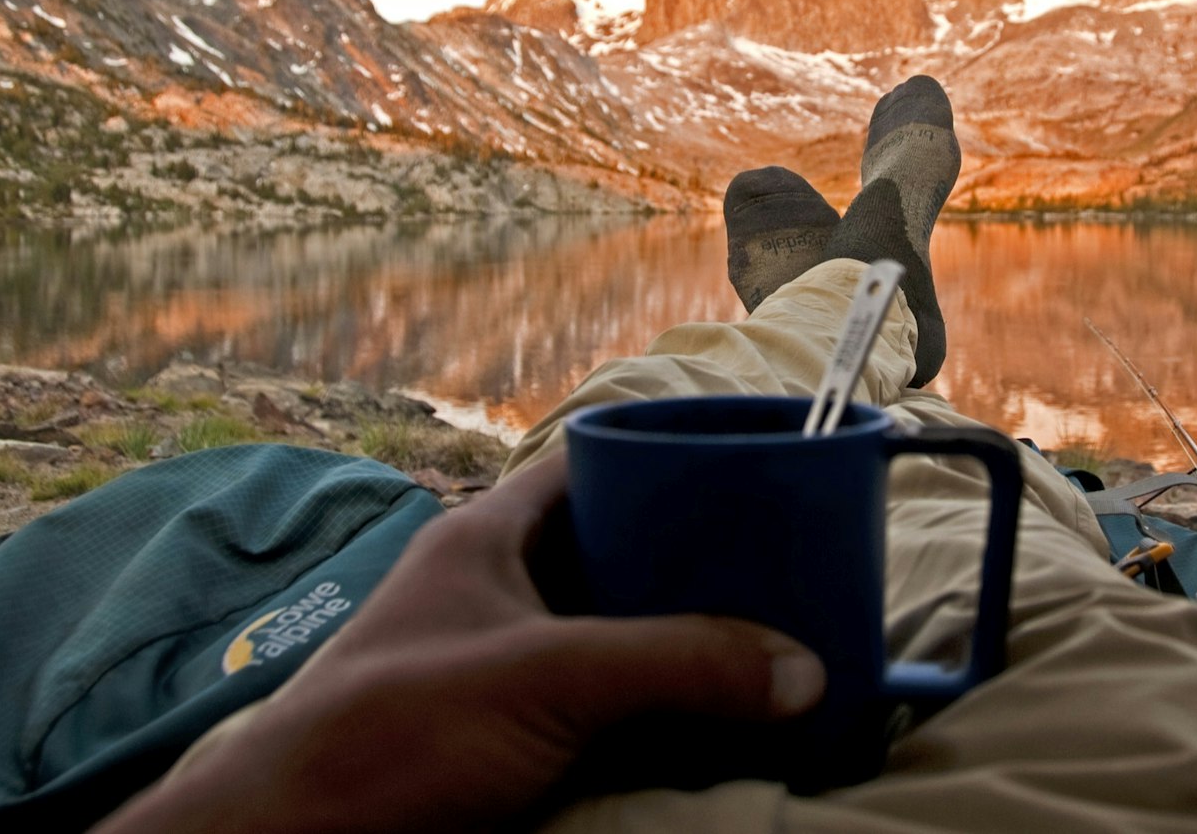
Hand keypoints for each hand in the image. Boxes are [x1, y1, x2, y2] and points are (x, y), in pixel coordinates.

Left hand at [98, 452, 825, 833]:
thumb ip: (674, 664)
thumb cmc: (392, 732)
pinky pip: (598, 706)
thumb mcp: (546, 678)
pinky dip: (652, 710)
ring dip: (676, 642)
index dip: (663, 458)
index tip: (746, 470)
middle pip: (612, 552)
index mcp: (487, 539)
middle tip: (778, 570)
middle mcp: (494, 593)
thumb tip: (803, 669)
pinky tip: (707, 719)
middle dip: (690, 562)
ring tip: (767, 641)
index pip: (587, 464)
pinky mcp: (502, 738)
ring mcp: (496, 667)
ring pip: (608, 633)